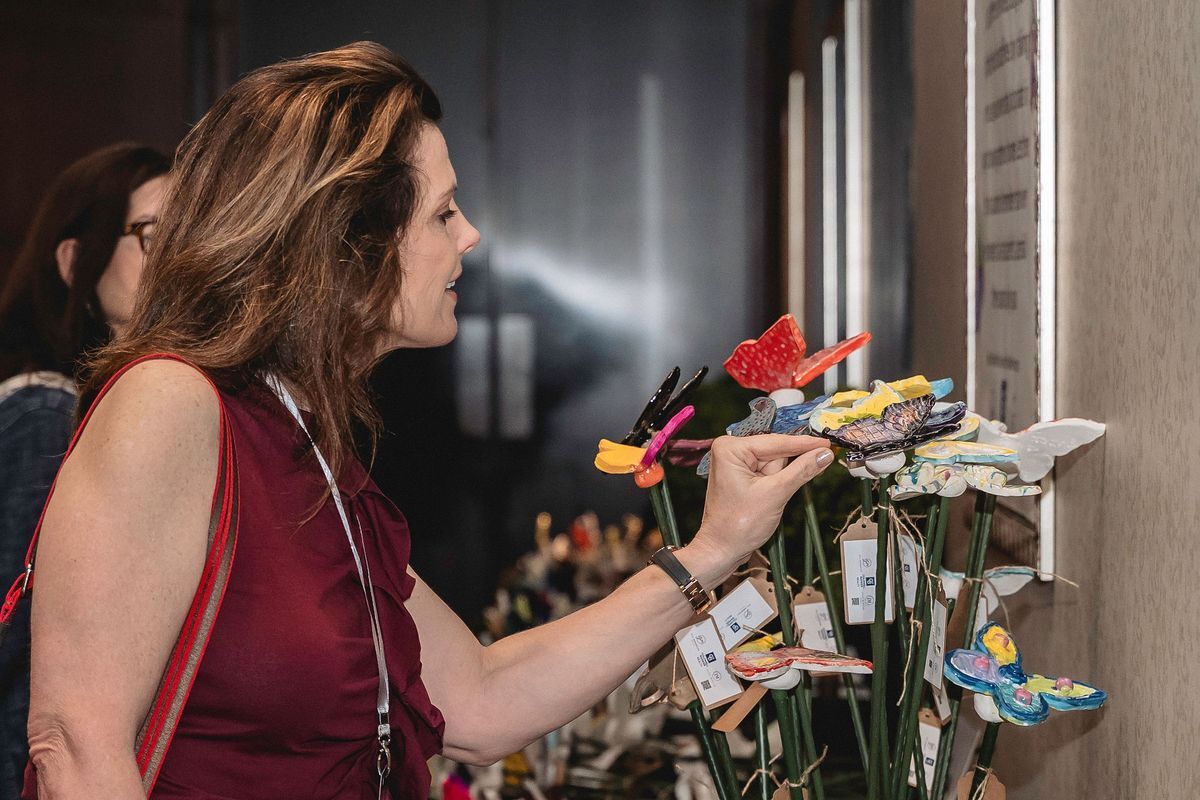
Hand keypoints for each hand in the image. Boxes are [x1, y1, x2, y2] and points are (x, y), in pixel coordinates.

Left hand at [685, 434, 832, 581]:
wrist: (722, 550)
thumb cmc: (736, 526)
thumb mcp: (775, 494)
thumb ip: (802, 470)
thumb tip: (823, 454)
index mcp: (731, 448)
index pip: (776, 441)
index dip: (804, 443)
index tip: (827, 443)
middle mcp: (731, 451)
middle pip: (776, 451)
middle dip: (792, 465)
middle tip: (816, 467)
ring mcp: (737, 464)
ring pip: (776, 464)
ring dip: (784, 478)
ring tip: (773, 497)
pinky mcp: (743, 477)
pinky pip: (769, 473)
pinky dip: (780, 481)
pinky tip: (779, 493)